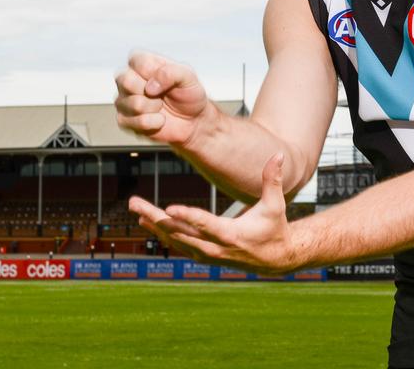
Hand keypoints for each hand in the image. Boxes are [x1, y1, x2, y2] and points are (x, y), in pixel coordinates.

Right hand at [114, 51, 214, 147]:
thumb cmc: (188, 95)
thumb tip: (150, 86)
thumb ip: (171, 72)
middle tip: (161, 95)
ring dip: (155, 108)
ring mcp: (124, 100)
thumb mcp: (188, 76)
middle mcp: (128, 79)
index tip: (167, 80)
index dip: (154, 73)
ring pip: (134, 104)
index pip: (136, 60)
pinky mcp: (124, 120)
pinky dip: (154, 122)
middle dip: (151, 92)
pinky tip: (158, 119)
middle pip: (125, 80)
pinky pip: (136, 122)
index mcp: (142, 63)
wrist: (192, 121)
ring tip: (160, 106)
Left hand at [128, 152, 300, 275]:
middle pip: (179, 232)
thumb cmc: (274, 227)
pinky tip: (147, 222)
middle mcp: (215, 247)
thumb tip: (278, 155)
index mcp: (231, 234)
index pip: (205, 224)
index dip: (187, 217)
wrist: (275, 258)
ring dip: (153, 224)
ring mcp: (207, 254)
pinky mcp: (203, 256)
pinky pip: (178, 245)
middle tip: (135, 204)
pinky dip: (162, 234)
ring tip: (135, 210)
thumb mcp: (275, 204)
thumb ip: (273, 180)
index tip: (168, 209)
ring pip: (174, 240)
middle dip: (155, 217)